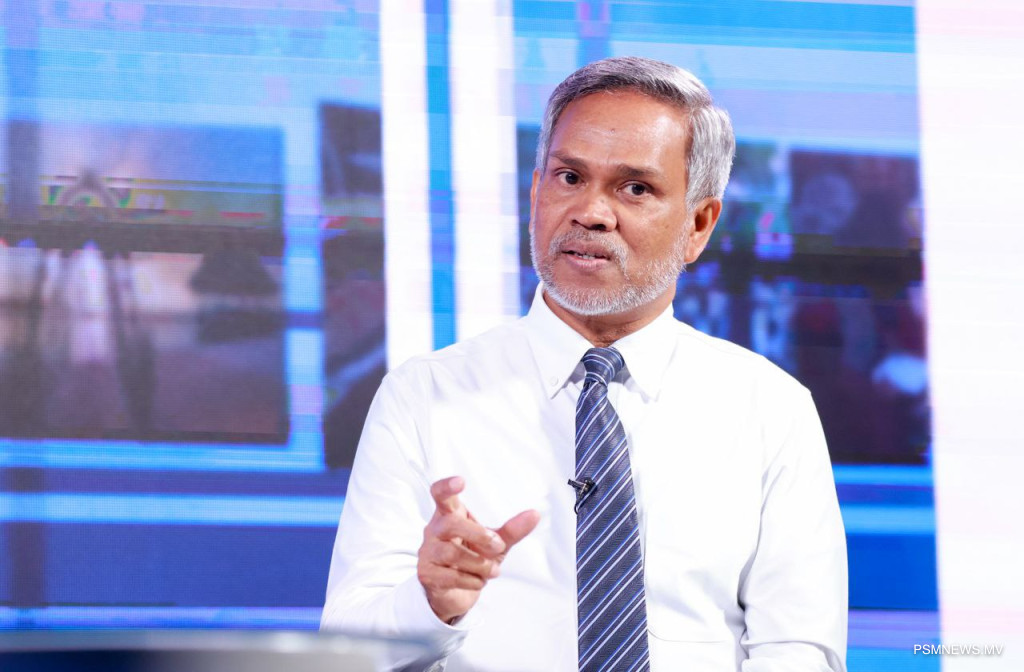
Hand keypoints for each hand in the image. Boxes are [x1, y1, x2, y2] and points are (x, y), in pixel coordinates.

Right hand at [417, 475, 539, 623]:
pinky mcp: (427, 575)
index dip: (447, 486)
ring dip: (480, 564)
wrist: (457, 594)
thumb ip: (512, 530)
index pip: (440, 495)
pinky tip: (479, 581)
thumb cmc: (473, 560)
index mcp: (449, 515)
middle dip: (478, 535)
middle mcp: (435, 530)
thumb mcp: (496, 544)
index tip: (461, 481)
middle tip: (498, 546)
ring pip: (452, 553)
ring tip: (493, 570)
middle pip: (450, 524)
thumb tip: (535, 514)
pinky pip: (450, 576)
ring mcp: (428, 553)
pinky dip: (472, 580)